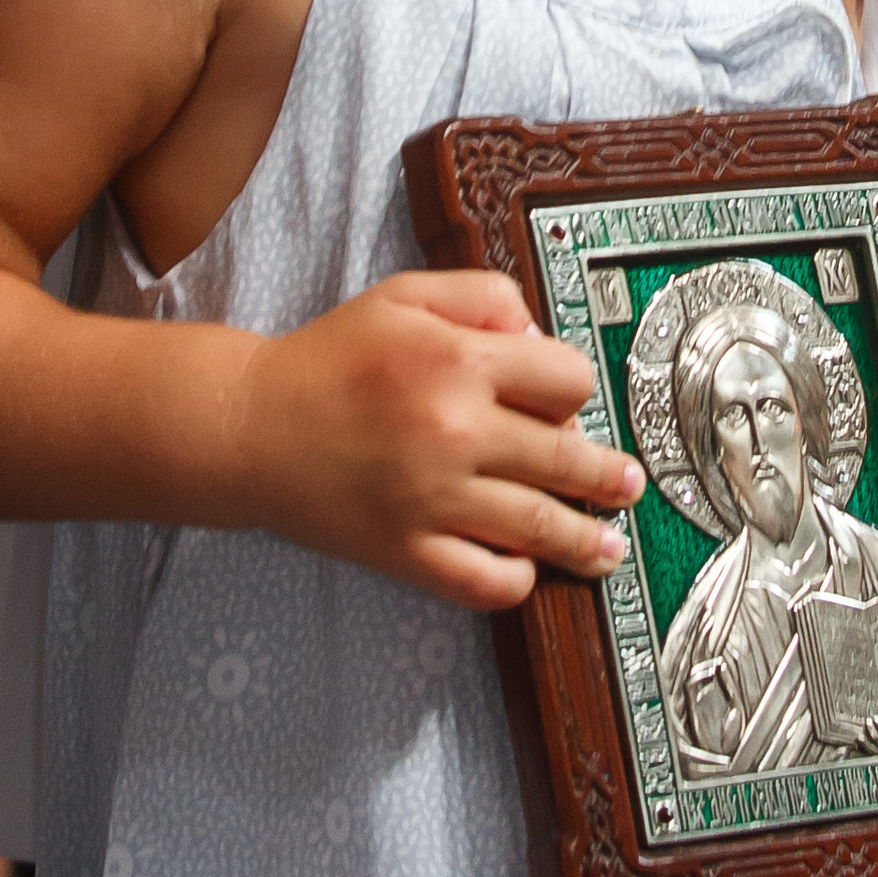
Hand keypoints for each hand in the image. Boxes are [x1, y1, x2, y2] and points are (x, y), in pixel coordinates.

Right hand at [210, 273, 643, 611]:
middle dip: (610, 476)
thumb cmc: (328, 359)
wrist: (249, 427)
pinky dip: (515, 580)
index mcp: (458, 360)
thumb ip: (482, 298)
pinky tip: (527, 570)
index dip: (574, 389)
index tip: (567, 402)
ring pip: (539, 527)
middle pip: (568, 459)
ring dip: (585, 540)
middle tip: (628, 484)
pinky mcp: (406, 552)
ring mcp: (432, 499)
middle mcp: (454, 431)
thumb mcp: (404, 295)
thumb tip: (539, 334)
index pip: (566, 380)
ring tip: (608, 547)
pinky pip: (483, 581)